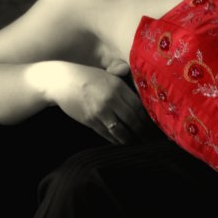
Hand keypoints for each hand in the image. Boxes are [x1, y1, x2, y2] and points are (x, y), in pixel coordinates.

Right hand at [29, 61, 146, 143]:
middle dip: (143, 131)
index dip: (147, 117)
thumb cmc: (87, 76)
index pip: (138, 105)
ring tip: (140, 144)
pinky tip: (123, 142)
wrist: (62, 82)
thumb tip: (134, 77)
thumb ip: (122, 77)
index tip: (155, 124)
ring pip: (121, 130)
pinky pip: (107, 134)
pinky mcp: (90, 121)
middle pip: (132, 119)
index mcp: (118, 86)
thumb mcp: (107, 74)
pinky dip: (116, 140)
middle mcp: (111, 99)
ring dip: (131, 139)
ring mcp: (100, 112)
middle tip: (151, 139)